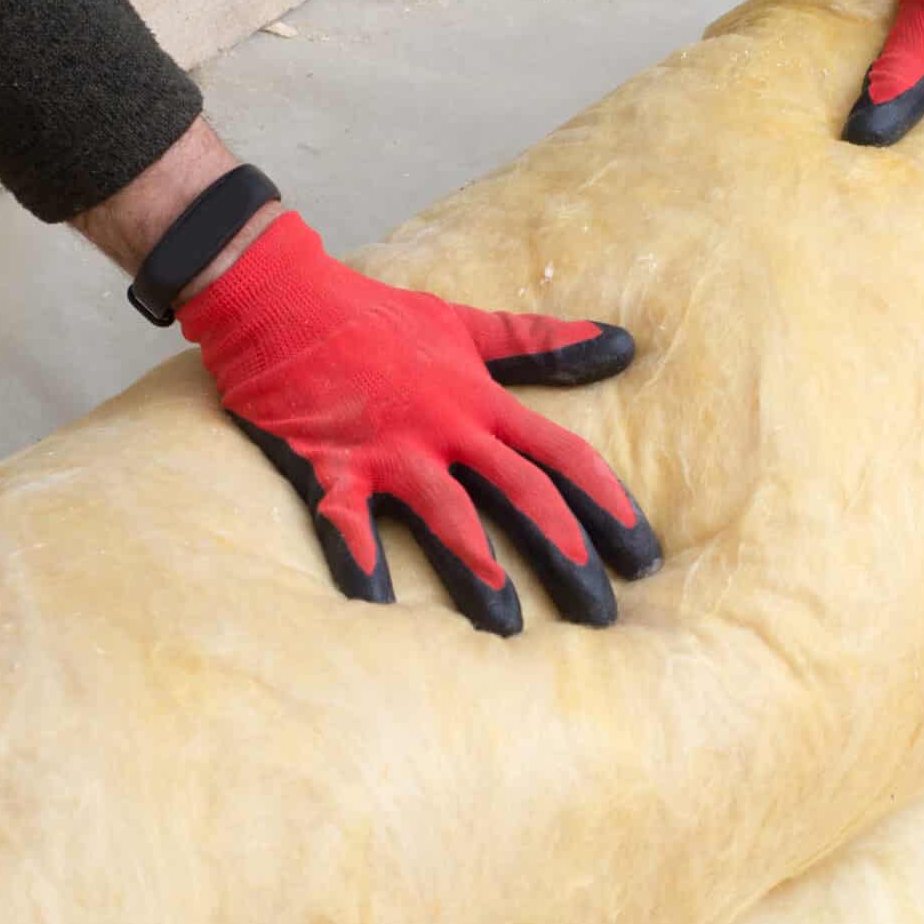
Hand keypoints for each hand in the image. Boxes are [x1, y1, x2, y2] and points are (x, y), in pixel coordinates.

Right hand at [178, 212, 661, 634]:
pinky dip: (362, 564)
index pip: (563, 454)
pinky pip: (348, 523)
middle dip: (567, 552)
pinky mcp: (332, 465)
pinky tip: (380, 608)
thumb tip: (622, 343)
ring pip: (449, 516)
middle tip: (602, 613)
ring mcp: (389, 449)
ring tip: (512, 628)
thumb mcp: (465, 324)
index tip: (643, 553)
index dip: (608, 503)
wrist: (280, 295)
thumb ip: (541, 341)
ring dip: (481, 571)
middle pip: (523, 494)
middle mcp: (446, 427)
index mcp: (481, 400)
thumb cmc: (374, 314)